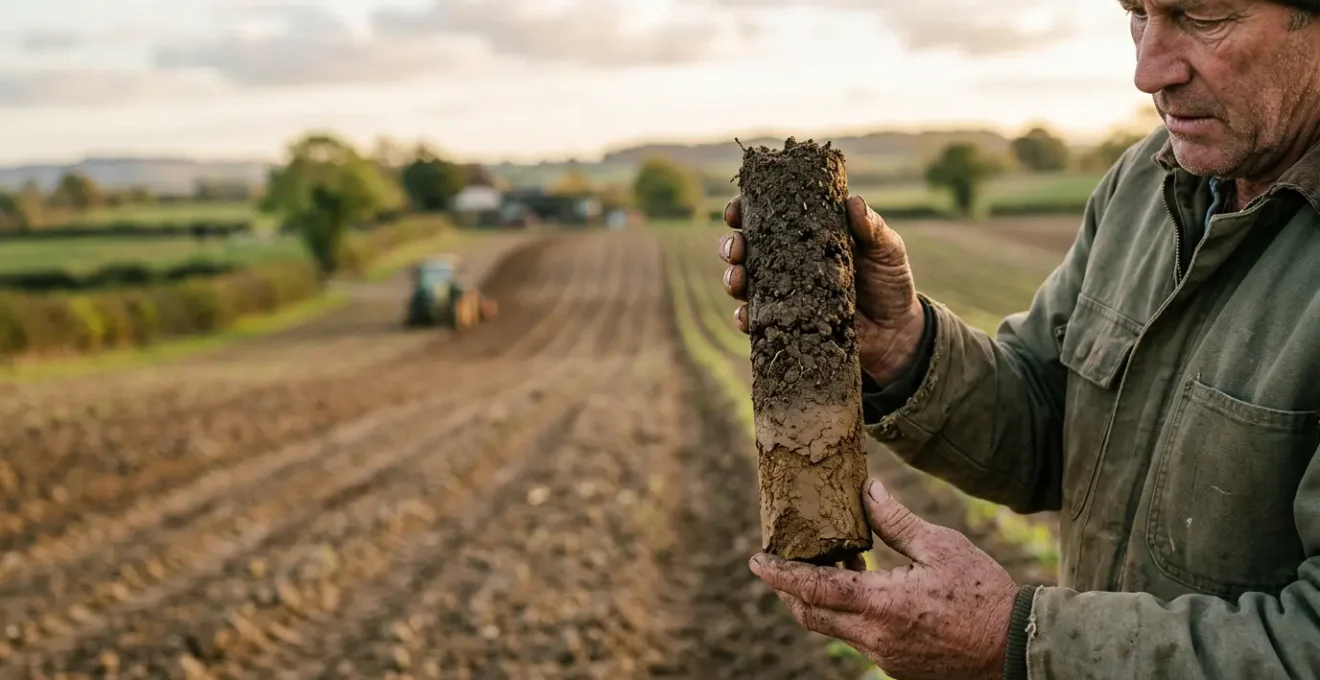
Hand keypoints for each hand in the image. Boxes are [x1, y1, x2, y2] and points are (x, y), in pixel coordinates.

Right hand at [719, 195, 925, 382]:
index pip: (768, 215)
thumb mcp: (887, 250)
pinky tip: (746, 317)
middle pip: (745, 248)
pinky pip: (755, 322)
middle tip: (737, 247)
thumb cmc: (890, 282)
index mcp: (806, 234)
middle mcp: (787, 262)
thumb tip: (854, 202)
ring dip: (732, 278)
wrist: (897, 333)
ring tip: (738, 279)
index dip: (745, 209)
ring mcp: (783, 295)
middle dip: (731, 245)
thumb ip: (872, 228)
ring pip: (743, 283)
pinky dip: (745, 318)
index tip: (738, 208)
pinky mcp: (786, 325)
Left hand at [749, 478, 1018, 679]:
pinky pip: (859, 639)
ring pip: (834, 628)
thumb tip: (866, 492)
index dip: (778, 575)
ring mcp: (883, 657)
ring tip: (840, 564)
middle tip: (785, 560)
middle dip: (790, 589)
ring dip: (824, 598)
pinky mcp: (896, 667)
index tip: (756, 560)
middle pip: (811, 614)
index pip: (811, 589)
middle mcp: (874, 637)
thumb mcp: (941, 547)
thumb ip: (897, 522)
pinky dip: (851, 613)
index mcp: (881, 605)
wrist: (1015, 649)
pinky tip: (870, 589)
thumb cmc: (983, 595)